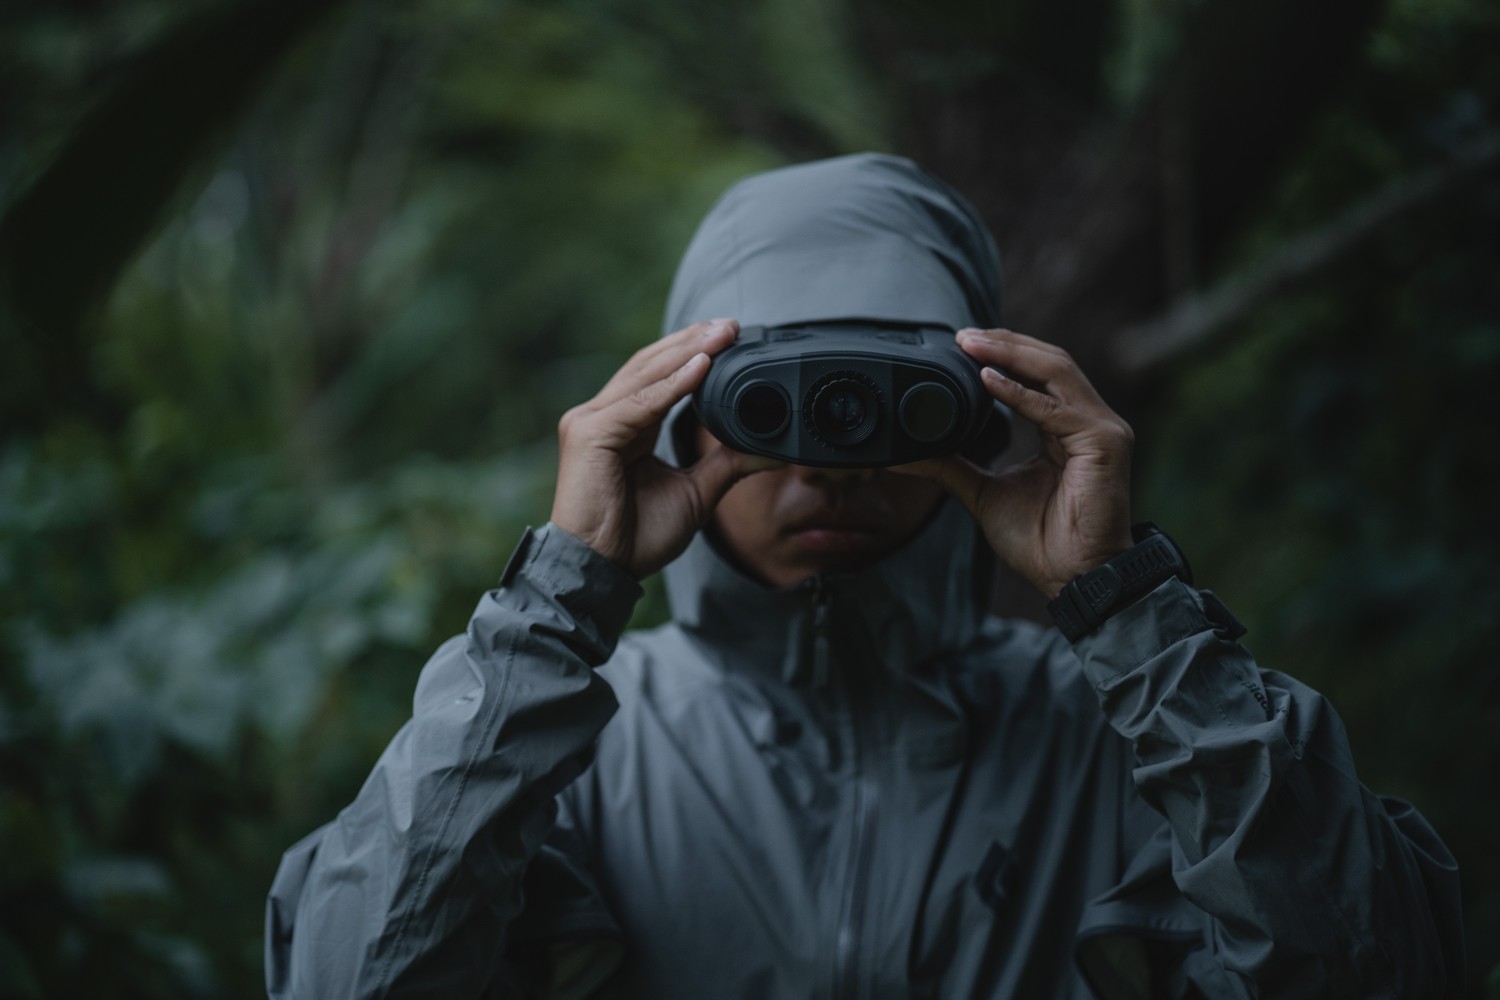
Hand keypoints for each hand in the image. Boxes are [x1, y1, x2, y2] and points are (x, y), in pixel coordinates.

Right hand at [551, 319, 780, 577]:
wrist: (602, 571)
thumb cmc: (636, 536)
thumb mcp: (695, 493)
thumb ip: (725, 464)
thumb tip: (769, 449)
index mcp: (623, 426)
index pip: (657, 376)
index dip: (692, 354)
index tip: (730, 337)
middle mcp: (603, 416)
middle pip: (650, 365)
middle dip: (692, 342)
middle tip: (731, 325)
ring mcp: (591, 422)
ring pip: (645, 376)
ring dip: (686, 352)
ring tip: (721, 335)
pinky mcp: (590, 435)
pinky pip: (639, 403)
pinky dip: (672, 385)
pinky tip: (701, 368)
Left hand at [899, 328, 1134, 597]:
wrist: (1074, 578)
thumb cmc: (1041, 541)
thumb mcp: (983, 492)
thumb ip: (951, 465)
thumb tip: (906, 452)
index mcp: (1066, 427)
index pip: (1038, 373)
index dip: (1003, 353)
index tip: (961, 342)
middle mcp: (1089, 420)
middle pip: (1049, 361)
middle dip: (1005, 343)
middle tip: (962, 335)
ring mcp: (1102, 428)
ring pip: (1057, 371)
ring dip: (1011, 354)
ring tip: (971, 345)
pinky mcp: (1105, 443)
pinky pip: (1055, 410)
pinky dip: (1019, 393)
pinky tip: (987, 382)